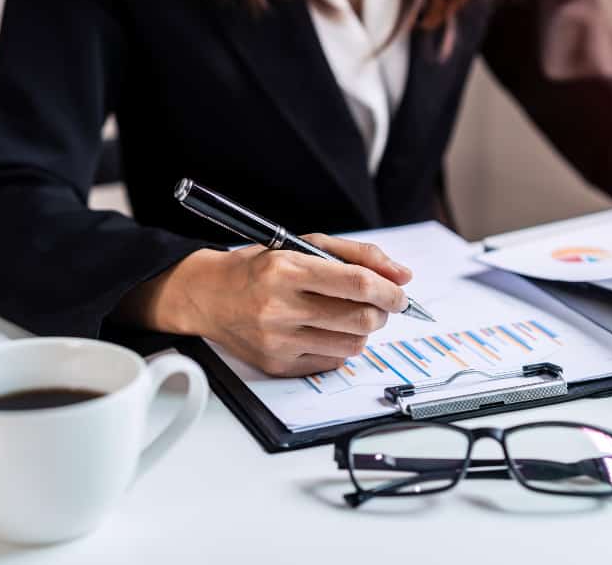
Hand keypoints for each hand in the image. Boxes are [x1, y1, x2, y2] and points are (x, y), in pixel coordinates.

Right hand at [116, 235, 412, 376]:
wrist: (208, 296)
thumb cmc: (262, 267)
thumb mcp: (307, 245)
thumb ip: (359, 255)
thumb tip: (403, 275)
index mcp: (287, 269)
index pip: (356, 283)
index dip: (389, 291)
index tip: (400, 294)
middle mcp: (280, 307)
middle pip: (361, 318)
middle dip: (382, 312)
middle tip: (380, 305)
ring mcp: (278, 340)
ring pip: (352, 344)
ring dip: (364, 330)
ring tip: (351, 315)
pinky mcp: (277, 365)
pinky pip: (332, 362)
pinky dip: (341, 346)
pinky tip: (327, 331)